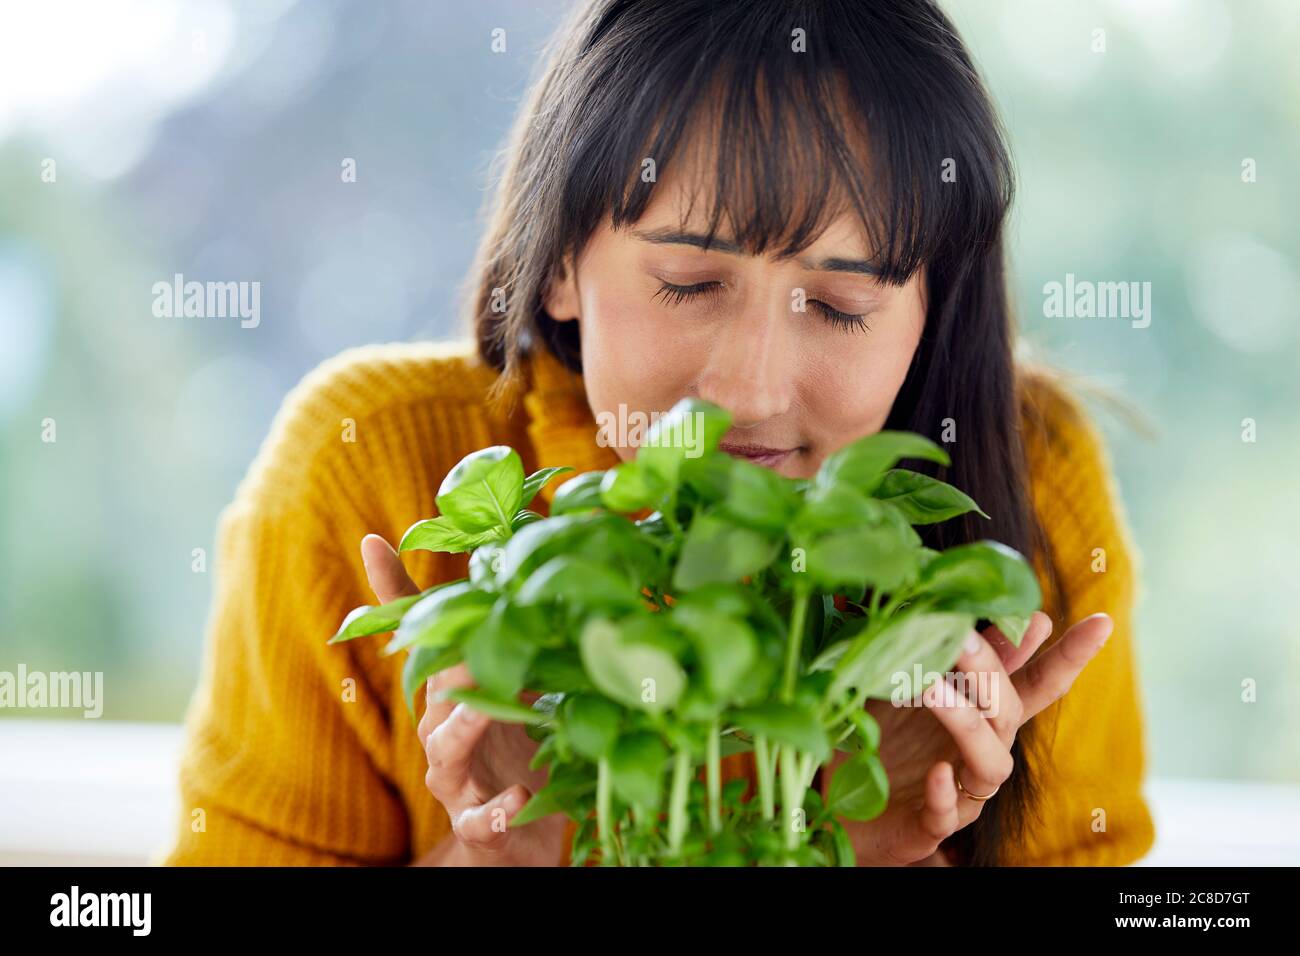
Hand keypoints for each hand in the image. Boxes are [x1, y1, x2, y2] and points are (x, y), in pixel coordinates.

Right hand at [360, 534, 566, 865]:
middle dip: (446, 655)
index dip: (393, 591)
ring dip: (465, 724)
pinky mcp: (478, 822)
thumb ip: (525, 642)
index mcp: (453, 691)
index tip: (372, 541)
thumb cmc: (521, 754)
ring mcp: (455, 776)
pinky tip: (513, 800)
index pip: (420, 636)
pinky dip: (495, 809)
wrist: (520, 840)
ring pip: (445, 745)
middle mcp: (442, 727)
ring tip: (485, 708)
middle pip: (433, 684)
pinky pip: (480, 818)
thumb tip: (547, 577)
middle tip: (468, 625)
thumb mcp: (524, 690)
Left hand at [823, 609, 1114, 865]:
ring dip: (966, 722)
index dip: (1070, 656)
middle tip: (960, 636)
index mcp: (982, 713)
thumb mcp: (902, 682)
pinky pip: (947, 814)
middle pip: (1008, 709)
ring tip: (930, 689)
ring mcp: (962, 790)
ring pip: (989, 760)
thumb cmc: (876, 738)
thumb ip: (932, 646)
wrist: (838, 806)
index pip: (1037, 682)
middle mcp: (982, 749)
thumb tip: (941, 589)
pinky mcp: (929, 825)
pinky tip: (937, 772)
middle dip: (992, 670)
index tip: (1101, 621)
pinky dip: (946, 793)